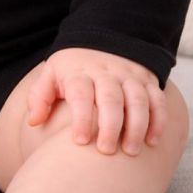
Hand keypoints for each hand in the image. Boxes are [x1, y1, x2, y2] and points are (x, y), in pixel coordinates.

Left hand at [26, 48, 165, 156]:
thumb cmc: (71, 70)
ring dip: (137, 125)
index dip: (81, 117)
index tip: (78, 141)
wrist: (99, 42)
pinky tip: (152, 141)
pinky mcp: (146, 80)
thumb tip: (34, 122)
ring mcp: (128, 75)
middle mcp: (106, 72)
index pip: (81, 93)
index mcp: (79, 72)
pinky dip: (158, 119)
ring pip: (137, 99)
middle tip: (105, 150)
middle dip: (110, 125)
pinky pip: (157, 99)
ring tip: (130, 151)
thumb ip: (40, 97)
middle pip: (111, 97)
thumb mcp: (51, 75)